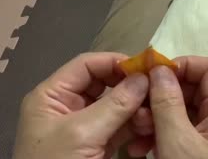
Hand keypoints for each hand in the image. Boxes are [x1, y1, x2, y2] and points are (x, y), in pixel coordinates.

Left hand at [12, 52, 150, 158]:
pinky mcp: (96, 145)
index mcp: (52, 96)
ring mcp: (83, 127)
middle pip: (103, 84)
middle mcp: (66, 106)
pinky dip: (135, 126)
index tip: (144, 67)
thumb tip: (144, 78)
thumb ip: (114, 104)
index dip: (114, 62)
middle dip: (129, 87)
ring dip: (136, 108)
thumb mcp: (82, 133)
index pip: (85, 66)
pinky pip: (119, 127)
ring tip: (154, 114)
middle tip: (156, 89)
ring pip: (115, 106)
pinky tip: (150, 127)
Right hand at [128, 56, 207, 158]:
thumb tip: (160, 69)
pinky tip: (140, 147)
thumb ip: (167, 102)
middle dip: (162, 95)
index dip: (181, 65)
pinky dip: (160, 133)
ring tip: (136, 131)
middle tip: (138, 107)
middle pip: (193, 88)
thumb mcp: (177, 141)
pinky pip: (181, 130)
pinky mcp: (202, 150)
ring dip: (156, 116)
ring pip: (183, 110)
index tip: (153, 74)